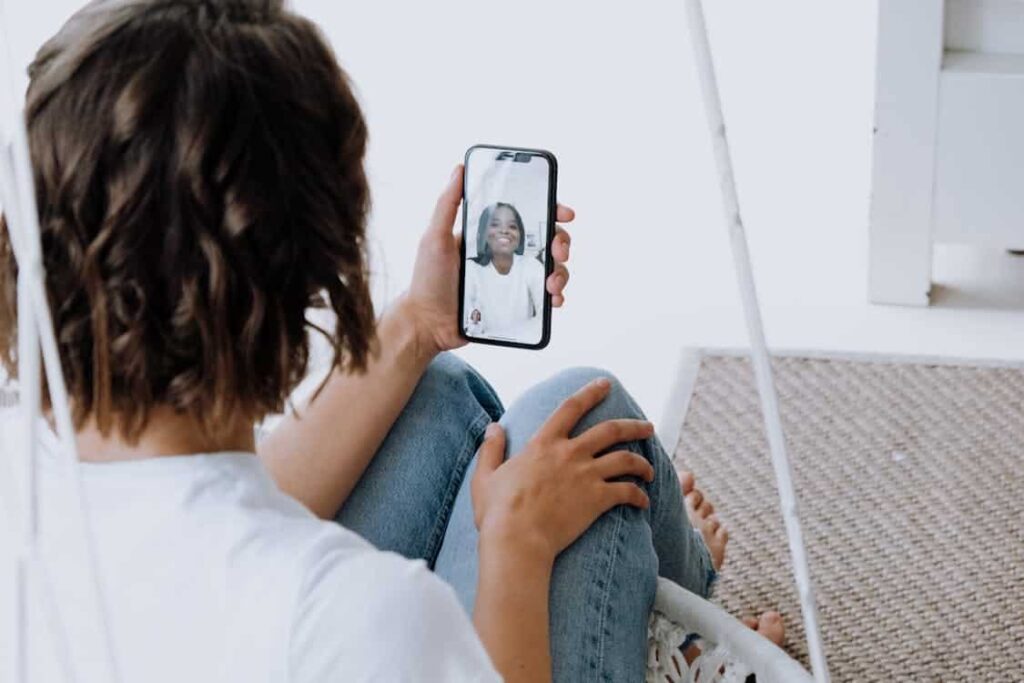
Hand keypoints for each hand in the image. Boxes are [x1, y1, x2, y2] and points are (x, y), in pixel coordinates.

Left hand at [402, 164, 576, 355]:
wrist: (427, 324)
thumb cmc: (427, 280)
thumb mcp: (435, 238)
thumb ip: (447, 204)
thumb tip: (460, 168)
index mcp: (491, 234)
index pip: (526, 215)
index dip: (550, 210)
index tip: (564, 213)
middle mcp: (505, 254)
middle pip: (546, 241)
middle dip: (562, 242)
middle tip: (560, 251)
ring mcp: (512, 279)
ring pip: (551, 268)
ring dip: (561, 272)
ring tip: (552, 284)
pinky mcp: (515, 302)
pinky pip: (543, 297)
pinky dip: (555, 296)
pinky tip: (553, 300)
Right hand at [471, 378, 655, 564]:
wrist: (517, 539)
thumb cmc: (498, 511)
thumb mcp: (486, 476)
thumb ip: (492, 449)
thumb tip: (493, 426)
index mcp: (544, 443)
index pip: (571, 408)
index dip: (590, 393)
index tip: (605, 384)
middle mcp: (570, 453)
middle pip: (611, 430)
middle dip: (634, 426)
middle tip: (647, 426)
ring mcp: (586, 475)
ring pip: (626, 459)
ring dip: (642, 463)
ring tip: (650, 469)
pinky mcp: (598, 500)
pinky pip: (628, 492)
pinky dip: (639, 495)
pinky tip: (644, 501)